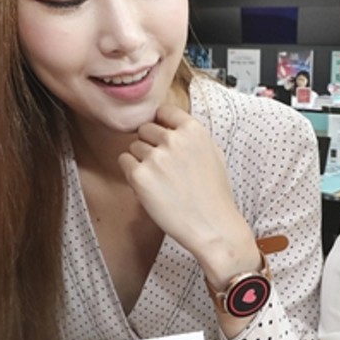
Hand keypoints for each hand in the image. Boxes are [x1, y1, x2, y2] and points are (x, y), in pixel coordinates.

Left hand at [117, 104, 255, 272]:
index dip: (162, 126)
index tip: (164, 142)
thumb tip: (172, 124)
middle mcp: (174, 140)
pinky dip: (132, 174)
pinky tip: (149, 187)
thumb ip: (193, 137)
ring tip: (160, 181)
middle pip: (145, 129)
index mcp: (194, 130)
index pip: (163, 112)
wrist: (213, 227)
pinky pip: (124, 162)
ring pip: (133, 147)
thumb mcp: (214, 155)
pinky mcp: (140, 176)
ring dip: (141, 161)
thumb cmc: (214, 195)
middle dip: (150, 145)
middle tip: (164, 168)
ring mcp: (156, 157)